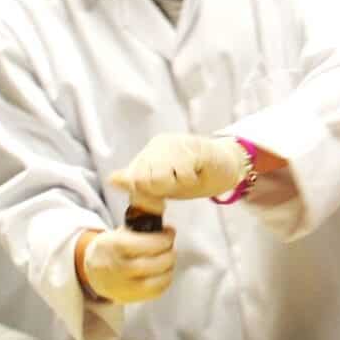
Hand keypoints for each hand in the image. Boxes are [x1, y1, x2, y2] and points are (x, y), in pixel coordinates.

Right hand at [80, 226, 177, 303]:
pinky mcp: (129, 298)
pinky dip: (165, 281)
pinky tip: (162, 272)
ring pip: (160, 280)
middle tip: (169, 246)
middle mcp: (119, 268)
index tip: (169, 233)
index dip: (165, 238)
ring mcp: (124, 286)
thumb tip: (163, 218)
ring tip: (167, 259)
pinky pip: (156, 292)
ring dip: (169, 267)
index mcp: (115, 246)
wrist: (92, 271)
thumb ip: (140, 225)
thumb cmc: (110, 248)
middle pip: (158, 263)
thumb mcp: (119, 232)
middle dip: (170, 252)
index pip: (150, 243)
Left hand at [111, 134, 249, 201]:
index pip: (133, 178)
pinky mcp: (196, 146)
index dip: (146, 193)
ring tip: (188, 178)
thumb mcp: (163, 186)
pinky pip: (183, 172)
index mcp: (149, 154)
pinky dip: (191, 180)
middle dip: (161, 190)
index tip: (162, 197)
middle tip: (178, 185)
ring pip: (161, 176)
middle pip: (144, 179)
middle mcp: (160, 145)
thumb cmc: (194, 177)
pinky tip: (198, 172)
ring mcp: (177, 143)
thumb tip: (112, 179)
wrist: (228, 166)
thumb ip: (139, 184)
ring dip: (177, 184)